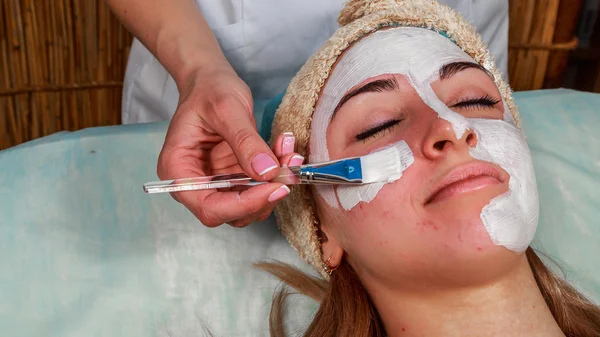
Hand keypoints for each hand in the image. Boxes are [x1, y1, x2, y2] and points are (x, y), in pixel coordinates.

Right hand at [157, 65, 303, 227]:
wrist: (211, 81)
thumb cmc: (209, 90)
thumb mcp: (227, 108)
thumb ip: (245, 141)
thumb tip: (266, 172)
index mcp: (178, 171)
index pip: (208, 207)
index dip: (243, 205)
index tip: (274, 187)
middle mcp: (195, 183)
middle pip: (230, 213)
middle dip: (264, 196)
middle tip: (290, 169)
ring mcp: (216, 183)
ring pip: (249, 205)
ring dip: (274, 186)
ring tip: (290, 154)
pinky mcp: (234, 178)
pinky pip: (259, 188)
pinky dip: (276, 175)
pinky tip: (285, 151)